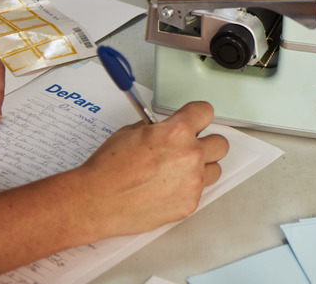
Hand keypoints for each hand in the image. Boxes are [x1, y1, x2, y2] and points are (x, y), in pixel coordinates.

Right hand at [75, 101, 228, 238]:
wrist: (96, 201)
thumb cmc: (109, 168)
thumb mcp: (132, 132)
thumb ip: (159, 128)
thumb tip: (168, 128)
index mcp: (178, 132)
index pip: (206, 112)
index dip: (197, 115)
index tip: (195, 120)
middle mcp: (191, 155)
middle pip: (220, 143)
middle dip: (205, 143)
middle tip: (188, 149)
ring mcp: (192, 181)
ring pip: (214, 169)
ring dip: (201, 168)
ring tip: (178, 172)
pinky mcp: (189, 203)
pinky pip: (199, 192)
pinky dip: (186, 190)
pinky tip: (166, 190)